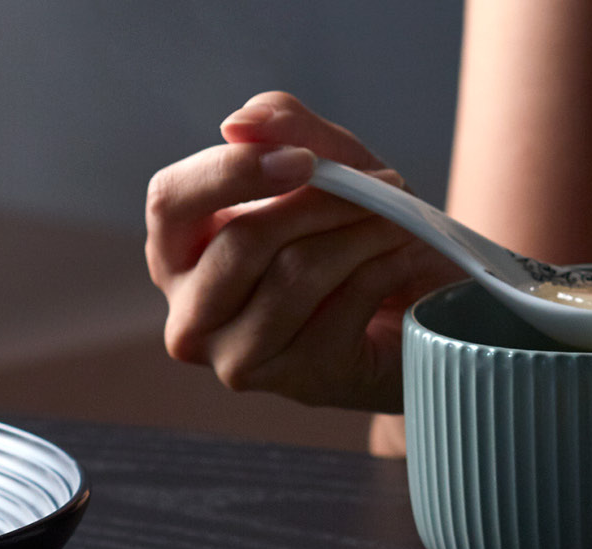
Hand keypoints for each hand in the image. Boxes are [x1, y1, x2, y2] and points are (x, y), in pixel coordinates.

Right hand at [144, 91, 463, 410]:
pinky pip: (341, 307)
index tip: (303, 159)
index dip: (233, 173)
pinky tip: (400, 261)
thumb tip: (240, 122)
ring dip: (361, 235)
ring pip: (294, 276)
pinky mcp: (298, 382)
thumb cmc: (356, 233)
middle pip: (242, 242)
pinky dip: (382, 270)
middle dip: (321, 205)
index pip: (171, 201)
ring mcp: (239, 358)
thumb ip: (284, 128)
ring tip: (398, 221)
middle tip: (382, 184)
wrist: (419, 305)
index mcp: (178, 253)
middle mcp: (192, 314)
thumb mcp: (329, 163)